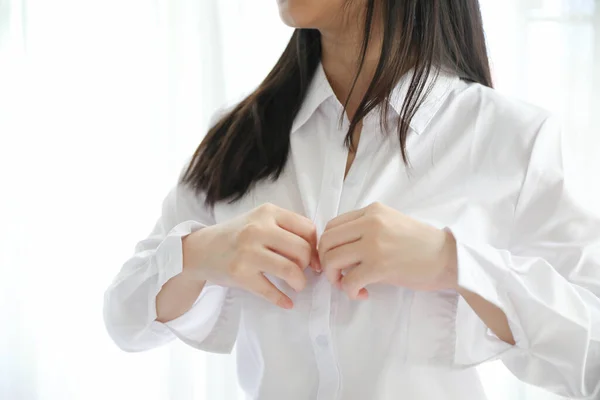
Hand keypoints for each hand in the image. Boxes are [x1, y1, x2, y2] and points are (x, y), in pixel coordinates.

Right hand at [183, 203, 320, 308]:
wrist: (200, 249)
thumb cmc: (236, 235)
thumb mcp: (260, 220)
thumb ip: (286, 229)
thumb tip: (317, 254)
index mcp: (268, 213)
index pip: (307, 228)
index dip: (315, 246)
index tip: (313, 258)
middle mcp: (257, 229)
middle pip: (302, 250)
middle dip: (307, 266)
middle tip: (302, 272)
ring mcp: (248, 252)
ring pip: (290, 270)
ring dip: (300, 283)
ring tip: (297, 285)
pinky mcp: (240, 274)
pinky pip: (271, 291)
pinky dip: (283, 300)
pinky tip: (287, 302)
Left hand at [318, 202, 457, 299]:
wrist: (449, 259)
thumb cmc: (422, 245)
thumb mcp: (391, 224)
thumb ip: (365, 230)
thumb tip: (338, 250)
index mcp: (372, 211)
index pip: (332, 225)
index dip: (326, 246)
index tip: (335, 260)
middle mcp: (370, 222)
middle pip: (326, 241)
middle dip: (325, 261)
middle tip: (337, 275)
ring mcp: (374, 243)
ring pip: (332, 259)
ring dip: (334, 277)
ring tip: (348, 284)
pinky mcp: (379, 266)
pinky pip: (348, 280)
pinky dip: (349, 291)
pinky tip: (362, 293)